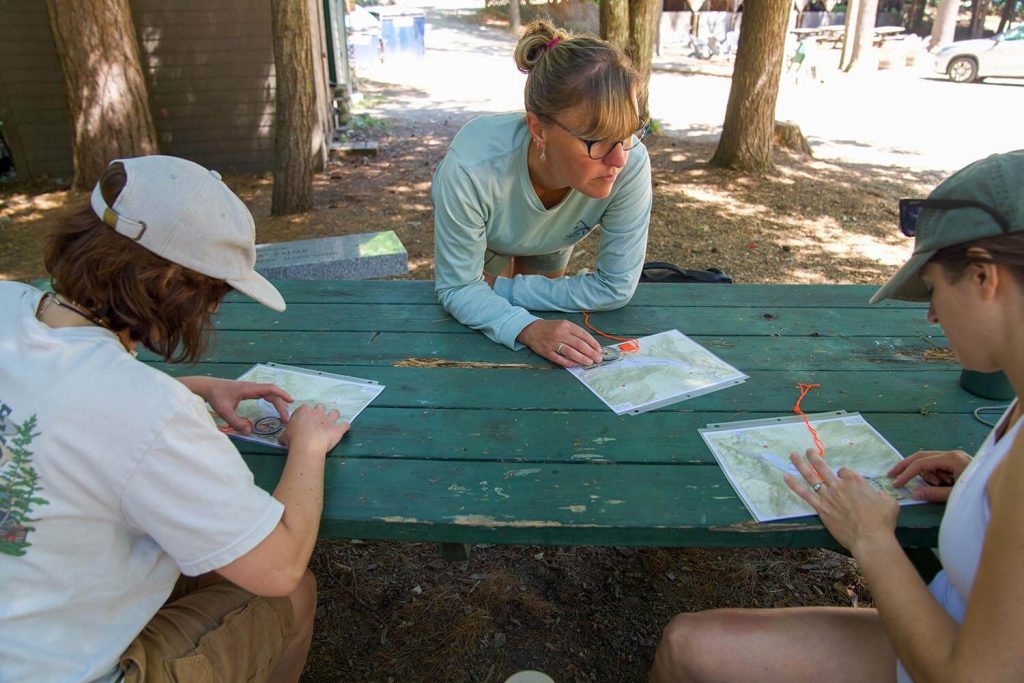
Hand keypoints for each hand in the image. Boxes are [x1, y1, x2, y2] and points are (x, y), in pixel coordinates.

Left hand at [185, 376, 292, 434]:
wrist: (208, 387)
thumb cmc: (216, 396)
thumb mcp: (224, 411)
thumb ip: (236, 422)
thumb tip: (249, 431)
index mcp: (249, 389)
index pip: (270, 389)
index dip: (281, 394)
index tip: (290, 402)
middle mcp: (253, 387)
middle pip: (272, 393)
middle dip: (281, 404)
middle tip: (286, 419)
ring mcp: (252, 388)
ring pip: (270, 393)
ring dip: (278, 402)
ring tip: (284, 414)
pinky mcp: (249, 391)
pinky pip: (265, 393)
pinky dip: (273, 399)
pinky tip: (275, 405)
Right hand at [279, 403, 348, 454]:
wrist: (307, 445)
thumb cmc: (294, 439)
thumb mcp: (284, 436)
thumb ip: (286, 434)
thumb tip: (282, 439)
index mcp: (303, 411)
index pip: (304, 408)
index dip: (304, 415)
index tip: (303, 423)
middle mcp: (317, 413)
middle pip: (320, 407)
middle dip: (320, 412)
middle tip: (316, 422)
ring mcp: (329, 420)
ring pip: (335, 412)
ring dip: (334, 416)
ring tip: (332, 422)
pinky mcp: (337, 429)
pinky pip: (345, 425)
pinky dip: (345, 426)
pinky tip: (344, 428)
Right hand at [517, 319, 602, 367]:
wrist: (531, 330)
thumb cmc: (551, 328)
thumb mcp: (563, 324)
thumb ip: (575, 333)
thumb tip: (591, 345)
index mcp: (566, 325)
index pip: (583, 335)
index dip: (593, 343)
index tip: (599, 350)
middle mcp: (560, 333)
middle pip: (579, 344)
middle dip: (591, 353)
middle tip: (598, 359)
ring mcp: (552, 343)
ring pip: (571, 352)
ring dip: (582, 358)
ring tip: (590, 362)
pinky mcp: (546, 352)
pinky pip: (560, 359)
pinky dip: (569, 363)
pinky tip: (576, 364)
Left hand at [784, 448, 898, 554]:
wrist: (870, 538)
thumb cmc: (882, 521)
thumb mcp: (888, 501)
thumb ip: (879, 494)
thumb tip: (876, 495)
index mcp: (855, 481)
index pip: (845, 471)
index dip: (845, 474)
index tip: (845, 479)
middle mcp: (839, 485)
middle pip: (823, 467)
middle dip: (814, 457)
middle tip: (808, 451)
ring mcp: (828, 496)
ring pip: (811, 477)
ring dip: (800, 465)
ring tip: (792, 456)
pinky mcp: (821, 509)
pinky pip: (804, 494)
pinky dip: (794, 485)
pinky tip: (786, 477)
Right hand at [888, 449, 970, 502]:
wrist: (996, 487)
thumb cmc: (978, 489)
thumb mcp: (955, 494)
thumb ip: (933, 493)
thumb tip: (914, 493)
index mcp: (951, 458)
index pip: (922, 463)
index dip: (907, 473)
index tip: (896, 483)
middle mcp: (951, 454)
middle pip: (921, 456)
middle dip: (906, 466)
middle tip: (891, 474)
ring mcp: (954, 457)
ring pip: (929, 462)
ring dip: (928, 474)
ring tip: (940, 485)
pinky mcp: (956, 462)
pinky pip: (937, 466)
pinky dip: (935, 474)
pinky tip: (945, 483)